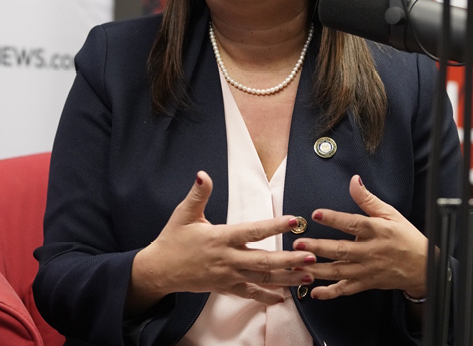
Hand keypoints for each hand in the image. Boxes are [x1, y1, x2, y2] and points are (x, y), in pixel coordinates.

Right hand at [130, 171, 316, 310]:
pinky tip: (284, 297)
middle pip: (264, 259)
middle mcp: (227, 258)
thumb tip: (204, 175)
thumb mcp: (184, 214)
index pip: (252, 231)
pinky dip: (267, 296)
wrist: (160, 269)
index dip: (273, 226)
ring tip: (308, 275)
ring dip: (286, 277)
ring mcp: (228, 275)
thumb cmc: (173, 240)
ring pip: (262, 278)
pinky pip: (250, 293)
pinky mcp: (226, 287)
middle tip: (312, 256)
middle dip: (290, 259)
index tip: (292, 221)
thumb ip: (198, 195)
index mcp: (220, 238)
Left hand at [296, 175, 426, 299]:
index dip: (335, 218)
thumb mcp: (391, 215)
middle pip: (343, 250)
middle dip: (319, 247)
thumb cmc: (407, 238)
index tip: (316, 213)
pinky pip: (347, 289)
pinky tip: (315, 292)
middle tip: (298, 244)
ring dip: (318, 270)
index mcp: (378, 231)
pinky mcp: (367, 283)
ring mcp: (368, 269)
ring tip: (298, 266)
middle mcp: (372, 251)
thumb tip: (354, 180)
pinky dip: (331, 292)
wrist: (426, 267)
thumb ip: (368, 199)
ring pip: (341, 271)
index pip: (354, 223)